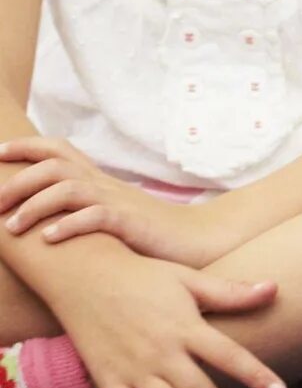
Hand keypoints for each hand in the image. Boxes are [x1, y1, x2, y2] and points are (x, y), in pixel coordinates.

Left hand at [0, 140, 227, 266]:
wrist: (196, 241)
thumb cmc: (149, 233)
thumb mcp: (111, 211)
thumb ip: (82, 205)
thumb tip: (42, 212)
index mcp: (99, 180)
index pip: (58, 150)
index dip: (25, 146)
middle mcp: (105, 185)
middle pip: (55, 166)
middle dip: (17, 182)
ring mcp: (119, 203)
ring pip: (68, 189)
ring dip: (34, 206)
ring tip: (11, 228)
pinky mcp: (132, 224)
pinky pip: (96, 217)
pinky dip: (68, 225)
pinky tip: (49, 239)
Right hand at [53, 252, 286, 387]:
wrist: (84, 277)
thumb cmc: (143, 276)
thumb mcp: (189, 279)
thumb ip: (231, 291)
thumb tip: (274, 289)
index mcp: (187, 328)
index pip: (230, 357)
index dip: (256, 376)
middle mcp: (163, 354)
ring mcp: (134, 370)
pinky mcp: (108, 380)